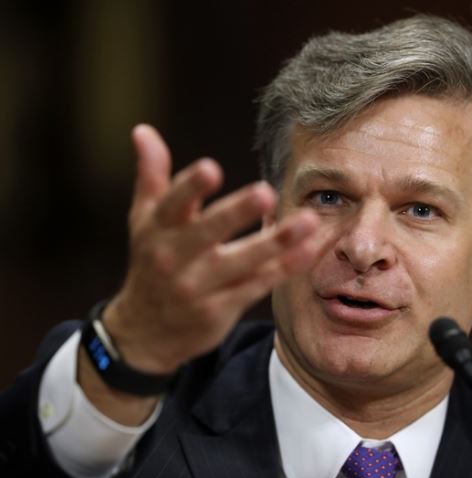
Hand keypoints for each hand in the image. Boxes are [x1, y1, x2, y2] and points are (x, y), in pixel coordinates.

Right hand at [101, 124, 318, 373]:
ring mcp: (198, 288)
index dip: (190, 187)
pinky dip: (282, 269)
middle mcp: (174, 259)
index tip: (211, 168)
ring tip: (308, 221)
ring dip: (276, 243)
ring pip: (241, 262)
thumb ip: (151, 176)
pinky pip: (256, 286)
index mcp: (158, 230)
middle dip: (236, 213)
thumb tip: (142, 130)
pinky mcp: (220, 310)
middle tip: (266, 193)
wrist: (145, 332)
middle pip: (207, 233)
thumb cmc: (151, 263)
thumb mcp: (144, 220)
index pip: (172, 204)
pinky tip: (307, 251)